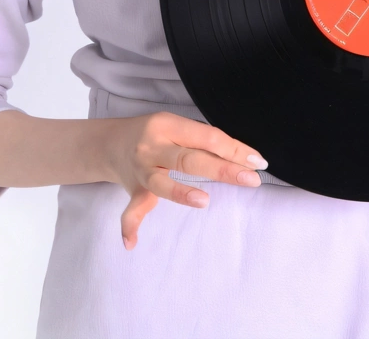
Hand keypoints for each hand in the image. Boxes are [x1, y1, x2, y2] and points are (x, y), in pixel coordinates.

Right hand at [105, 112, 268, 249]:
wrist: (111, 143)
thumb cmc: (156, 133)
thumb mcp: (176, 126)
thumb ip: (200, 141)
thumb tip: (239, 158)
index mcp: (168, 125)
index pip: (207, 137)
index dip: (234, 149)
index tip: (258, 162)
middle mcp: (153, 146)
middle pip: (190, 159)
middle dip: (223, 169)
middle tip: (251, 180)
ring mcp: (141, 170)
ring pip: (161, 182)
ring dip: (182, 193)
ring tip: (204, 201)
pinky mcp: (133, 190)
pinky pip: (130, 209)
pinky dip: (130, 226)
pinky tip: (132, 242)